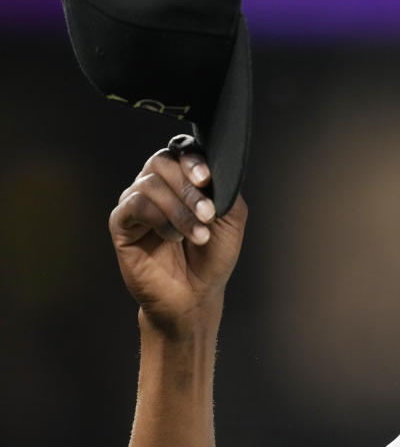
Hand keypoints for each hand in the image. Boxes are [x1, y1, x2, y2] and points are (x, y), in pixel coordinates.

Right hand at [109, 135, 247, 333]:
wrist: (195, 294)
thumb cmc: (212, 257)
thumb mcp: (231, 220)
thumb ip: (226, 190)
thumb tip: (213, 171)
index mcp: (182, 180)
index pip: (181, 151)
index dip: (193, 160)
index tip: (207, 179)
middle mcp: (157, 186)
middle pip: (162, 162)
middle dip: (188, 188)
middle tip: (208, 214)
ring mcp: (136, 203)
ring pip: (150, 185)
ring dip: (179, 210)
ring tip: (198, 236)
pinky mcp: (121, 223)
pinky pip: (134, 206)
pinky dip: (159, 219)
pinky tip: (173, 238)